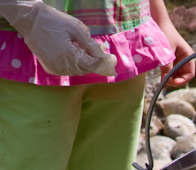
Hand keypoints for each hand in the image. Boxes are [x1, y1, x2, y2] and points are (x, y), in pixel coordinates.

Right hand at [0, 1, 114, 75]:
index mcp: (69, 56)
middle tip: (104, 53)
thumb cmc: (53, 20)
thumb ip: (90, 44)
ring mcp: (56, 69)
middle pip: (87, 70)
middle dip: (97, 63)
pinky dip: (77, 64)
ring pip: (79, 71)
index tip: (114, 59)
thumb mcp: (76, 28)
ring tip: (90, 51)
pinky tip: (79, 55)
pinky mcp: (51, 69)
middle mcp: (63, 66)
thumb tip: (104, 57)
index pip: (93, 66)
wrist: (29, 20)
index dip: (105, 64)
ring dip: (88, 64)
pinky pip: (69, 70)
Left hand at [157, 19, 195, 85]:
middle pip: (183, 76)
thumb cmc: (164, 33)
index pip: (190, 74)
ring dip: (170, 78)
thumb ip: (167, 66)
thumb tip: (165, 80)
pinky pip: (171, 70)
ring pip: (176, 74)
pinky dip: (166, 73)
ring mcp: (177, 59)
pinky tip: (161, 74)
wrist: (158, 21)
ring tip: (162, 78)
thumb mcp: (166, 51)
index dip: (183, 80)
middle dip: (175, 80)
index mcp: (188, 56)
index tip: (172, 82)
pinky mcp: (171, 59)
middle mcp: (184, 59)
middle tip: (164, 82)